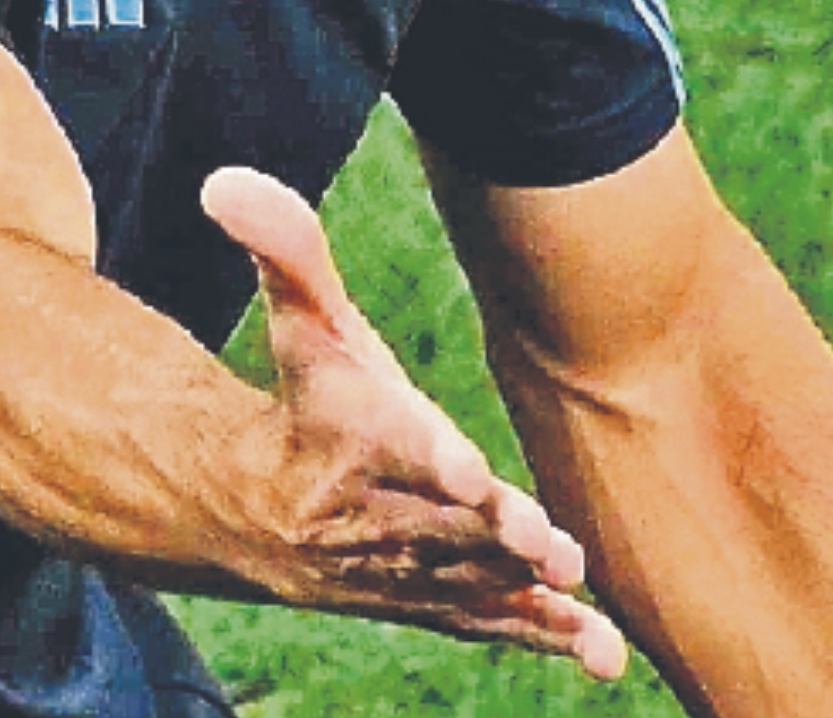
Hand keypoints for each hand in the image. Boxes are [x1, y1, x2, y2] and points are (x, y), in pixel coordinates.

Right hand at [200, 167, 628, 676]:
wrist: (250, 509)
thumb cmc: (302, 398)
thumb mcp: (299, 320)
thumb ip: (284, 249)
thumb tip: (226, 177)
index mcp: (344, 440)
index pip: (388, 447)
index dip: (427, 456)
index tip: (469, 469)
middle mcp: (370, 516)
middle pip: (436, 528)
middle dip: (491, 538)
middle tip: (548, 543)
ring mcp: (400, 571)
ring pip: (468, 589)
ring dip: (526, 598)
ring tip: (585, 606)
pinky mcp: (432, 603)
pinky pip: (487, 627)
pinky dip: (545, 639)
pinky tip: (606, 655)